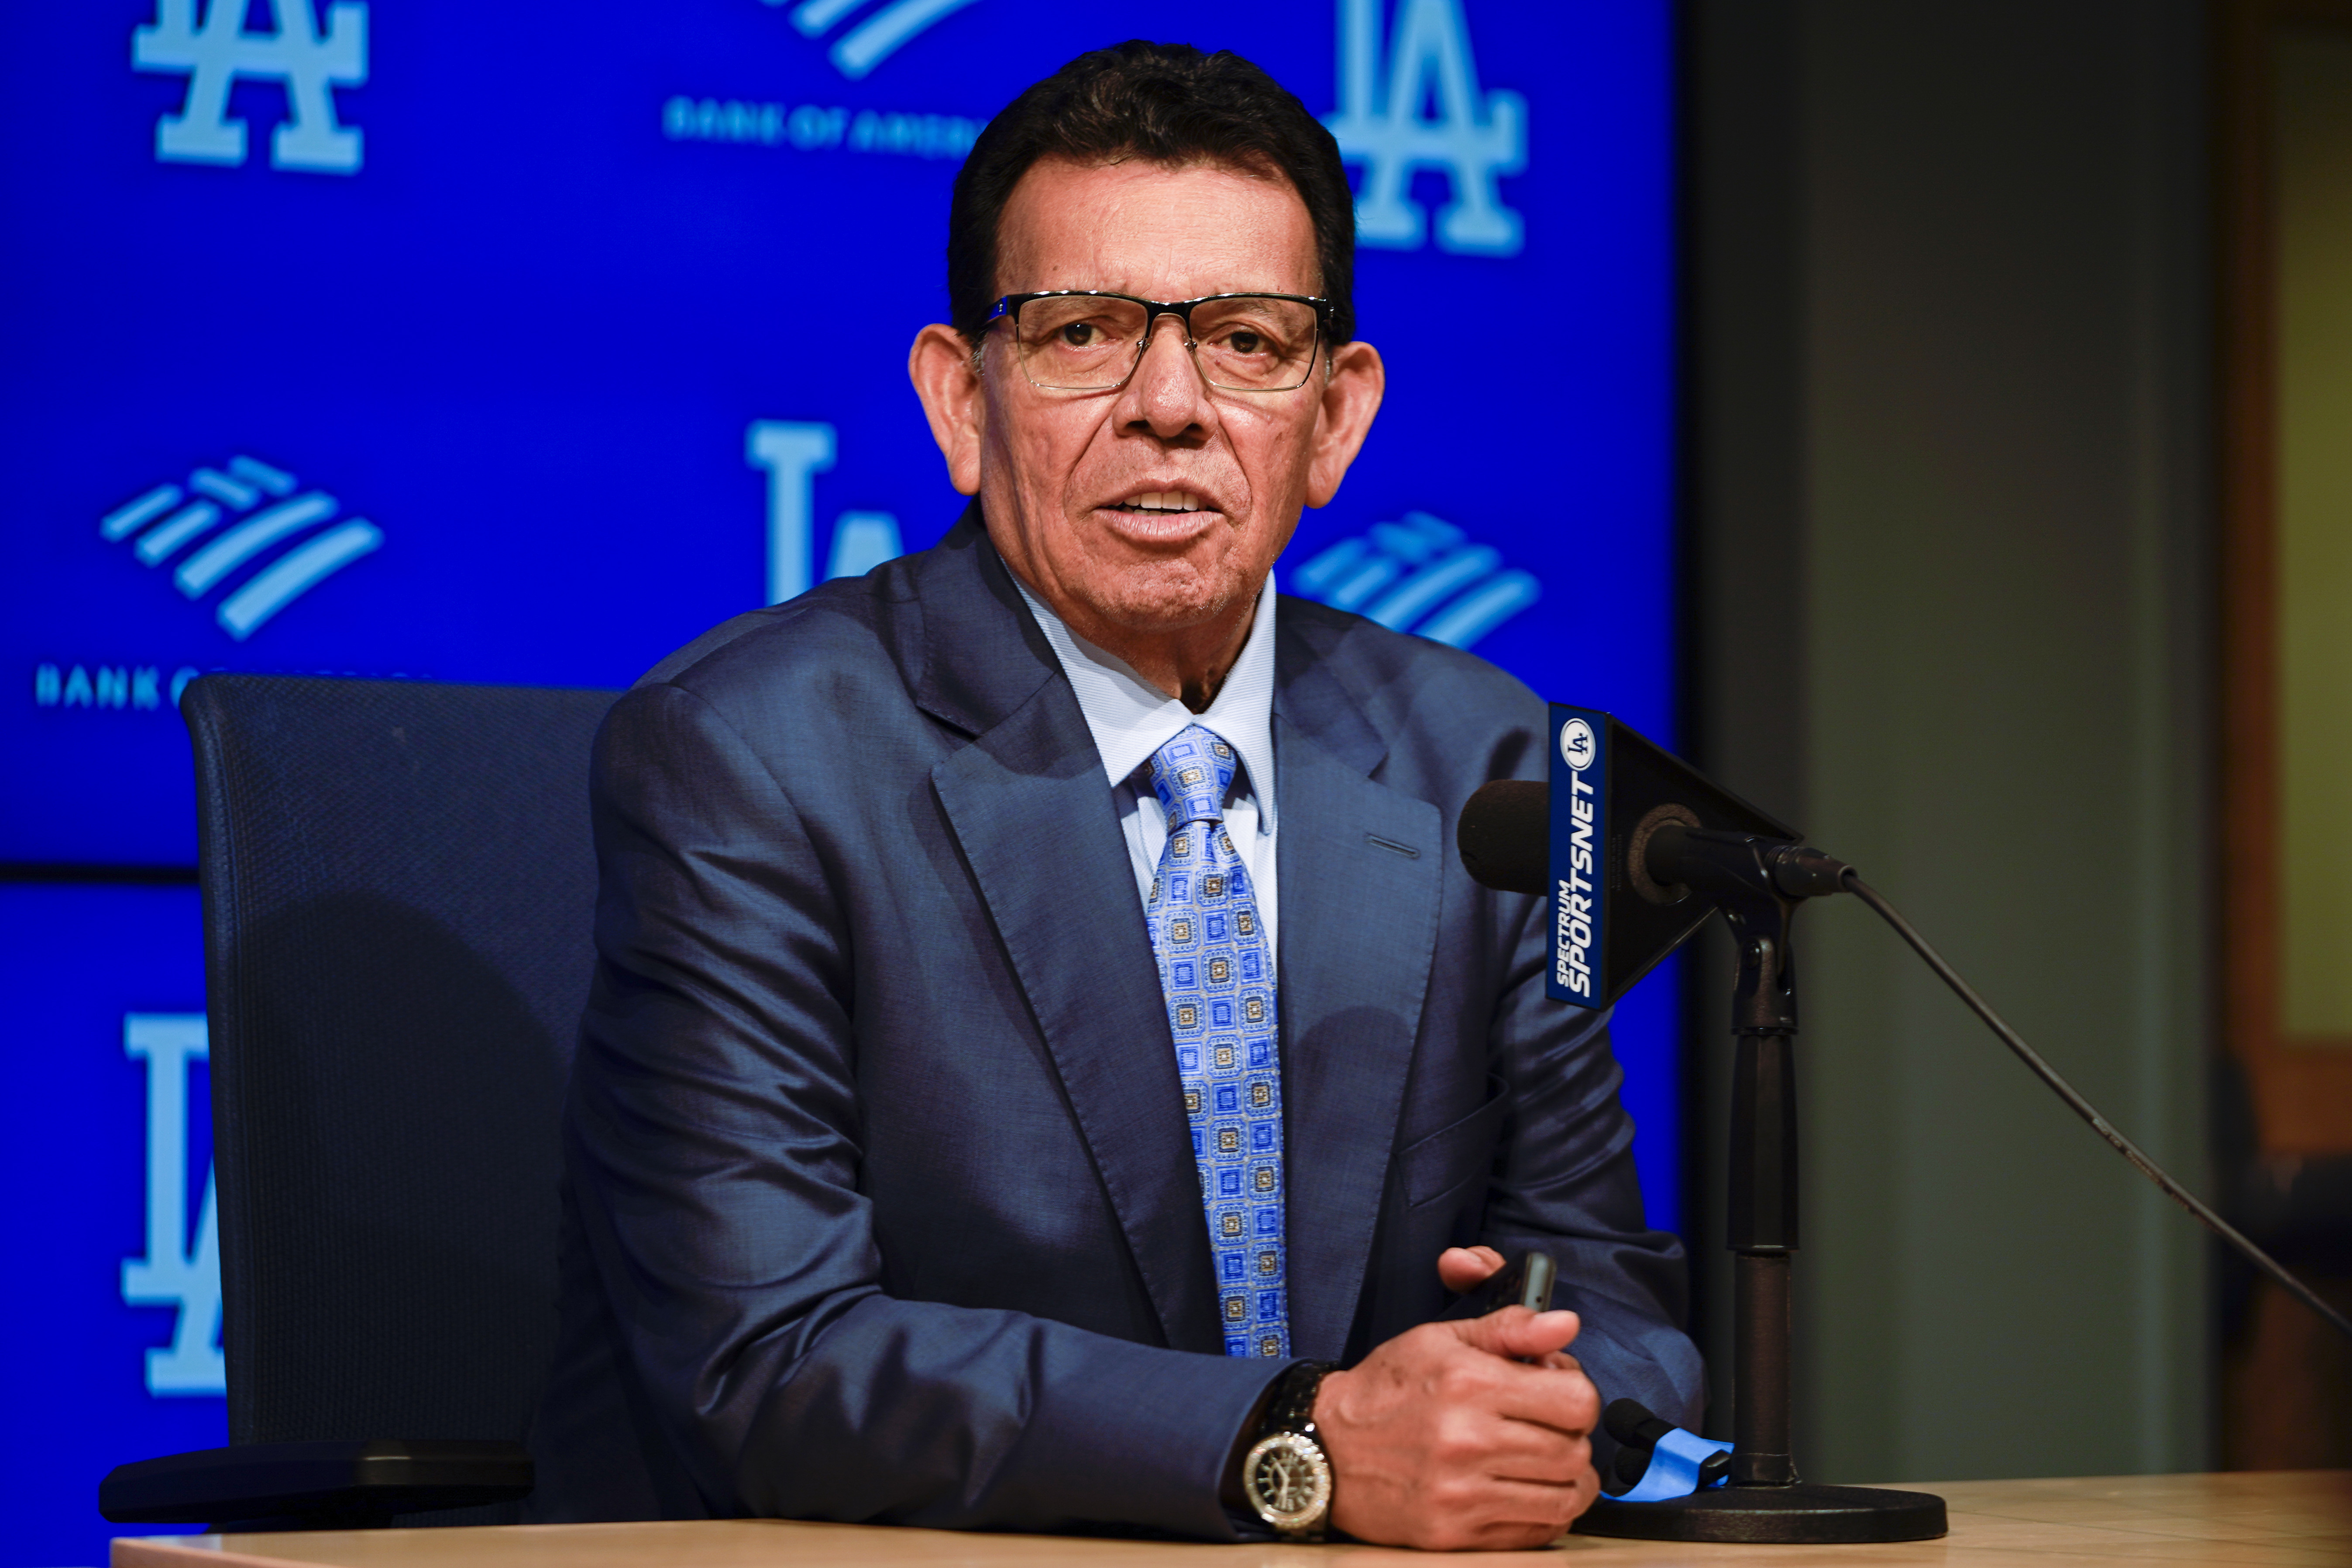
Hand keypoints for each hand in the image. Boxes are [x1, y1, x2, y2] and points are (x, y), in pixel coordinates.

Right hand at [1311, 1247, 1601, 1549]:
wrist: (1326, 1449)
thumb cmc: (1385, 1391)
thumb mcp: (1439, 1341)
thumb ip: (1509, 1329)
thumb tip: (1565, 1324)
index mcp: (1469, 1384)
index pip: (1576, 1400)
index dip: (1578, 1393)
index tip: (1558, 1392)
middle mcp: (1468, 1441)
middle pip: (1575, 1451)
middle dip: (1572, 1436)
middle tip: (1550, 1428)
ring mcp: (1462, 1494)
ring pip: (1564, 1497)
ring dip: (1567, 1479)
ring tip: (1545, 1463)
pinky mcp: (1455, 1534)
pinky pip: (1535, 1532)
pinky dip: (1544, 1513)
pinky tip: (1525, 1491)